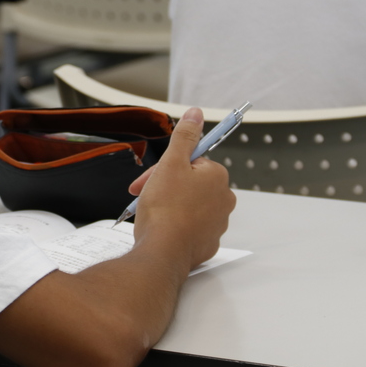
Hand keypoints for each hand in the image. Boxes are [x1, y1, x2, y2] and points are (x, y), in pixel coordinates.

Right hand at [132, 107, 234, 270]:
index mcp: (217, 177)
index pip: (190, 161)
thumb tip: (196, 114)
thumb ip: (184, 136)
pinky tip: (160, 226)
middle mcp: (223, 199)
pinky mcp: (207, 243)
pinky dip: (175, 224)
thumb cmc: (165, 209)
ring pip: (189, 204)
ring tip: (150, 211)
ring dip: (169, 203)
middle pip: (190, 182)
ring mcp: (217, 224)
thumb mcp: (171, 163)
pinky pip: (189, 227)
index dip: (165, 166)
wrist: (162, 251)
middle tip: (142, 193)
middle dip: (165, 184)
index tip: (149, 176)